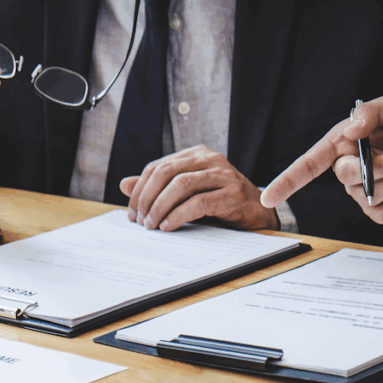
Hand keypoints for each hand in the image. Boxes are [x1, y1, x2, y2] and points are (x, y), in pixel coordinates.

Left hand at [119, 145, 278, 231]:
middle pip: (166, 172)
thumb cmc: (219, 204)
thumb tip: (125, 184)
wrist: (258, 215)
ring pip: (181, 185)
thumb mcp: (185, 195)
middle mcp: (210, 159)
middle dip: (147, 198)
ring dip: (160, 207)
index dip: (140, 190)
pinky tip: (168, 226)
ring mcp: (224, 175)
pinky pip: (199, 202)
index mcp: (196, 155)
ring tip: (152, 225)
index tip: (132, 213)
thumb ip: (157, 188)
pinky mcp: (233, 194)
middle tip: (140, 220)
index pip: (158, 167)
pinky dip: (178, 215)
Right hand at [260, 94, 382, 224]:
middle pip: (348, 177)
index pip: (307, 165)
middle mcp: (347, 169)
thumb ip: (372, 112)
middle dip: (382, 167)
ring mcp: (363, 192)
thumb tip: (353, 130)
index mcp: (340, 144)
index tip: (268, 197)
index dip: (287, 181)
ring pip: (370, 195)